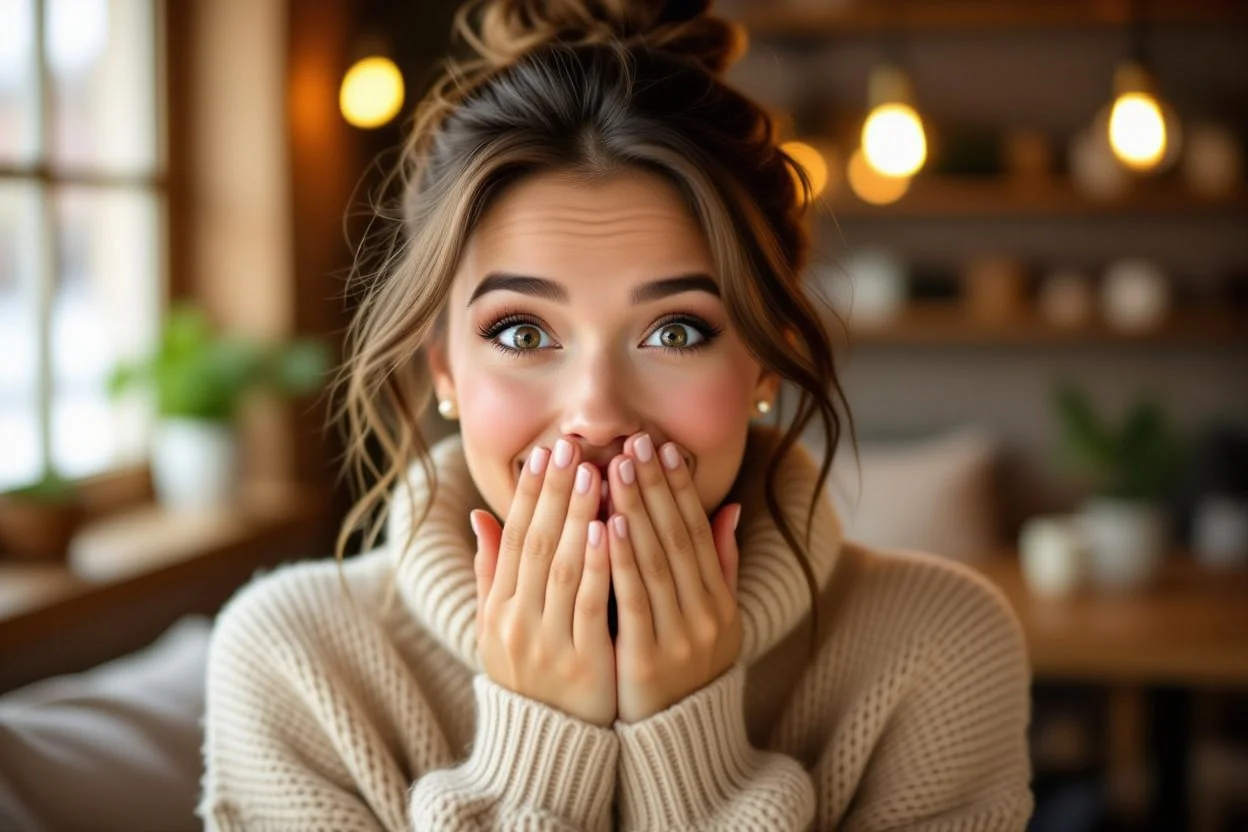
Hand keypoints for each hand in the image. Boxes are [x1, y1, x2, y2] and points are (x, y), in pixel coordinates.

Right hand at [471, 439, 617, 725]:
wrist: (550, 748)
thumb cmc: (532, 677)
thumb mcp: (500, 629)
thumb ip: (494, 574)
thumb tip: (482, 517)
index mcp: (498, 610)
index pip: (514, 539)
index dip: (530, 494)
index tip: (545, 453)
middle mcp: (515, 624)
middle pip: (535, 544)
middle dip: (554, 492)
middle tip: (571, 446)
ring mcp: (545, 644)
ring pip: (560, 568)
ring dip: (576, 516)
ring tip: (593, 473)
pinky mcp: (580, 663)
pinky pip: (587, 605)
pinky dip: (595, 564)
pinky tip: (606, 528)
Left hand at [606, 432, 742, 723]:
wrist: (676, 745)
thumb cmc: (684, 673)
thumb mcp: (713, 620)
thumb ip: (720, 565)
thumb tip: (729, 507)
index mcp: (718, 602)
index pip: (697, 532)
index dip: (679, 489)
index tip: (663, 449)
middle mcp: (706, 615)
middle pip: (676, 538)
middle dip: (654, 487)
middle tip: (635, 442)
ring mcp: (680, 637)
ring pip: (656, 560)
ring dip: (636, 509)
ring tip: (618, 467)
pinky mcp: (649, 659)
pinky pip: (634, 599)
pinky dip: (622, 558)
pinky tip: (608, 523)